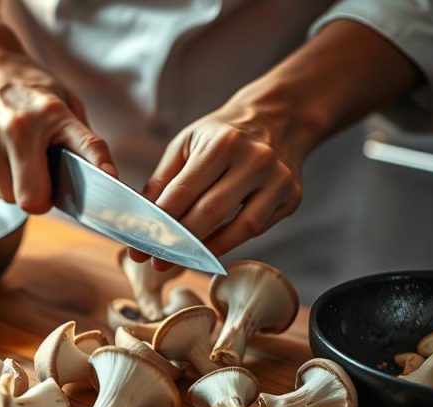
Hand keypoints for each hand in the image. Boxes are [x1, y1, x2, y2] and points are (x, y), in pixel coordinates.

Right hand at [0, 47, 116, 213]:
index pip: (83, 147)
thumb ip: (82, 138)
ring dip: (9, 185)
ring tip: (9, 155)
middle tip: (35, 176)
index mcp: (51, 114)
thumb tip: (104, 176)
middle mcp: (16, 128)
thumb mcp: (62, 99)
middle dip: (36, 196)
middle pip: (30, 200)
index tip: (109, 178)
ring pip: (2, 195)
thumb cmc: (25, 86)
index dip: (96, 168)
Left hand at [131, 104, 304, 266]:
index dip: (160, 222)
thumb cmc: (223, 134)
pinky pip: (257, 229)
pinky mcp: (292, 197)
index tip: (140, 244)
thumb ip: (163, 180)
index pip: (183, 191)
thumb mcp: (187, 143)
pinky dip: (231, 242)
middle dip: (179, 242)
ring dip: (207, 250)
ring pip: (240, 227)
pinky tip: (209, 249)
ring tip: (181, 261)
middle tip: (157, 261)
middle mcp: (255, 160)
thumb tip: (141, 217)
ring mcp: (278, 180)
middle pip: (210, 212)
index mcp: (223, 143)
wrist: (278, 119)